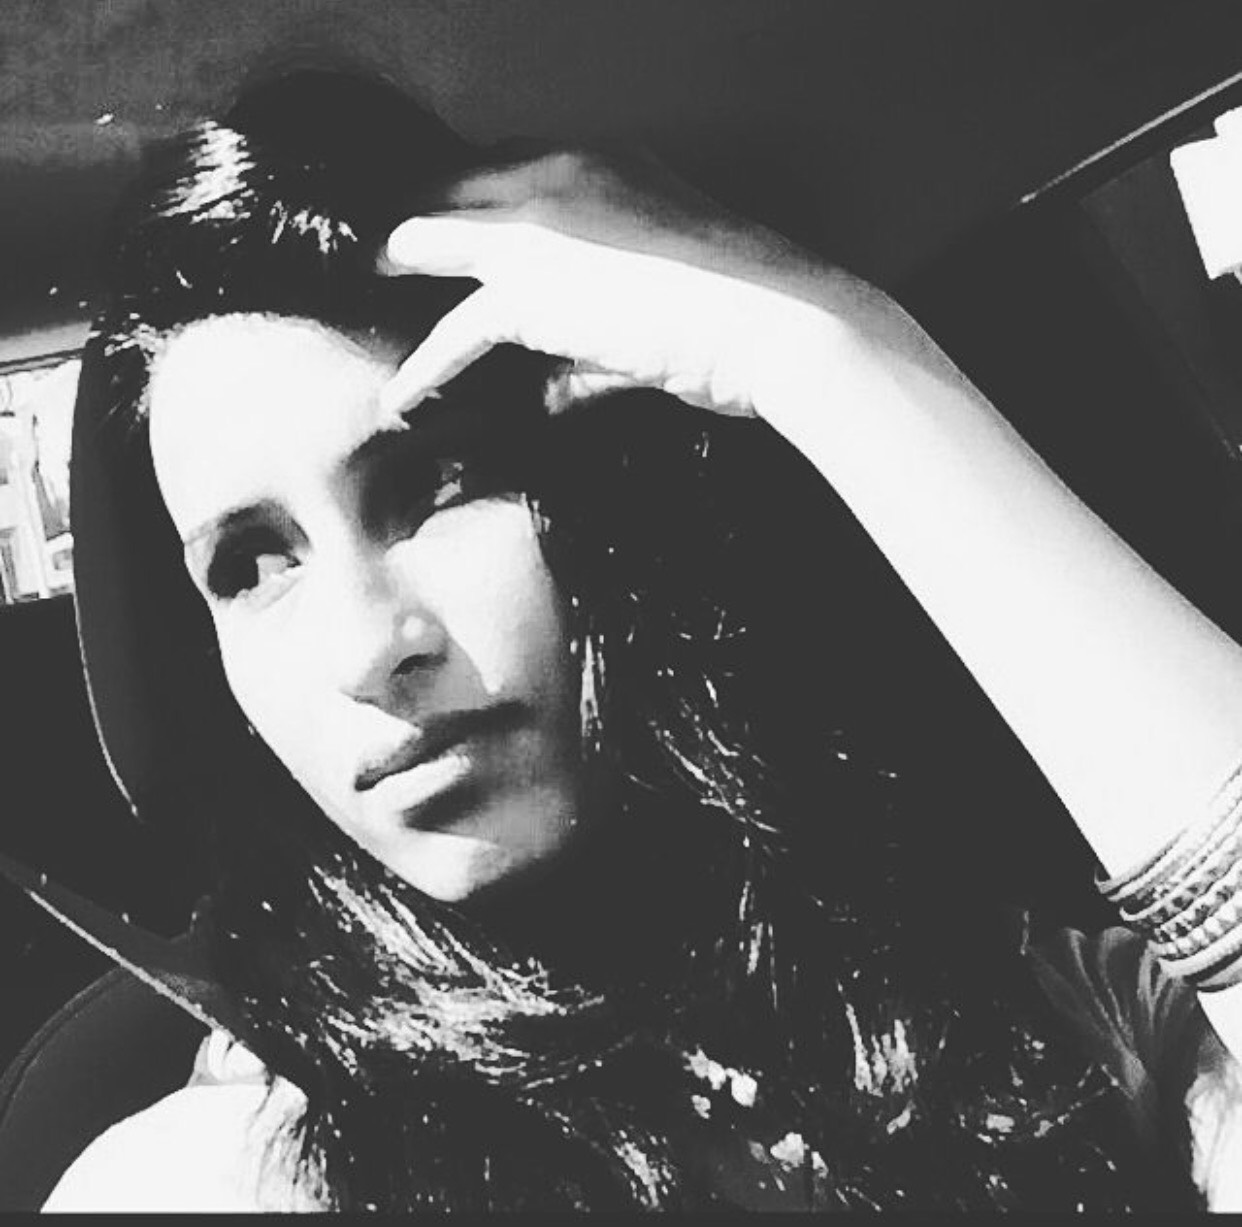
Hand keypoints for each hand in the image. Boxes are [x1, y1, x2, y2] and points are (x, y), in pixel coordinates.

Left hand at [376, 149, 839, 418]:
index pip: (507, 168)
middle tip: (387, 254)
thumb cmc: (747, 308)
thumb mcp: (666, 292)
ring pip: (434, 239)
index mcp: (602, 159)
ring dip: (398, 266)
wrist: (780, 320)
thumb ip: (598, 332)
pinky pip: (455, 330)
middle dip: (421, 222)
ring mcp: (538, 230)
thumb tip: (552, 388)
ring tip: (373, 294)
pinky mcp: (528, 293)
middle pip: (456, 187)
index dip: (471, 202)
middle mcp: (559, 177)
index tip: (451, 233)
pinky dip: (425, 368)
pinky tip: (402, 395)